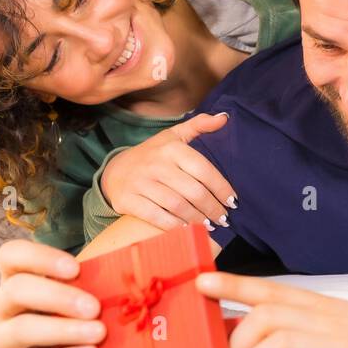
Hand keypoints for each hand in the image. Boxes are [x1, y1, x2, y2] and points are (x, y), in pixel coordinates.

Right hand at [0, 239, 105, 347]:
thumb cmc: (64, 329)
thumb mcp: (73, 303)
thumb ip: (90, 284)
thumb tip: (136, 265)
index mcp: (15, 280)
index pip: (12, 255)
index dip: (40, 257)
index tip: (75, 268)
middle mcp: (0, 307)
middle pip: (17, 289)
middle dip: (59, 296)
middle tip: (95, 308)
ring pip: (24, 328)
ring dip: (65, 329)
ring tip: (99, 333)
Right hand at [100, 112, 237, 230]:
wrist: (114, 170)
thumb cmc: (153, 155)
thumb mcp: (173, 136)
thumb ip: (199, 125)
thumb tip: (225, 118)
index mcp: (171, 148)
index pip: (204, 170)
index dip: (221, 188)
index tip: (233, 201)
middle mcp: (156, 164)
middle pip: (193, 191)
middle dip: (212, 207)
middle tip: (223, 218)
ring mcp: (140, 182)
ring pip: (177, 205)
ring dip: (197, 219)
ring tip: (210, 225)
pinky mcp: (127, 199)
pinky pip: (156, 216)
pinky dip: (174, 226)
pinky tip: (187, 229)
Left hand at [196, 273, 347, 347]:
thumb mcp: (341, 324)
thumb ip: (302, 328)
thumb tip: (254, 342)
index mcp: (323, 306)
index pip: (270, 289)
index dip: (232, 284)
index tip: (198, 282)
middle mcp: (330, 320)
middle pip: (267, 317)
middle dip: (232, 344)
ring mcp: (346, 347)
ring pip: (284, 344)